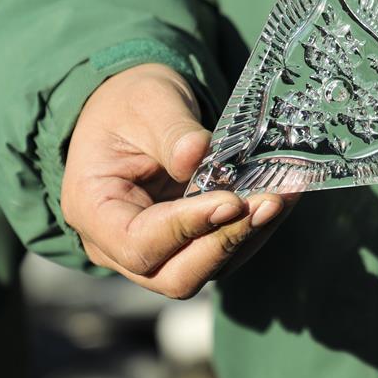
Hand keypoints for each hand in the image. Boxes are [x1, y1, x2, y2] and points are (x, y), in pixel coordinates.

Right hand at [62, 63, 297, 298]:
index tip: (230, 200)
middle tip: (268, 203)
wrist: (135, 109)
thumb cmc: (131, 104)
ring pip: (207, 269)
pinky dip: (255, 228)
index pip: (138, 243)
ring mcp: (157, 250)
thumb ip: (171, 130)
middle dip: (226, 242)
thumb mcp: (148, 101)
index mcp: (93, 210)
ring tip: (284, 196)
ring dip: (251, 236)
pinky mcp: (189, 244)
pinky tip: (283, 197)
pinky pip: (224, 250)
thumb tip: (197, 155)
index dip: (187, 228)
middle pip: (175, 276)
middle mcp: (118, 245)